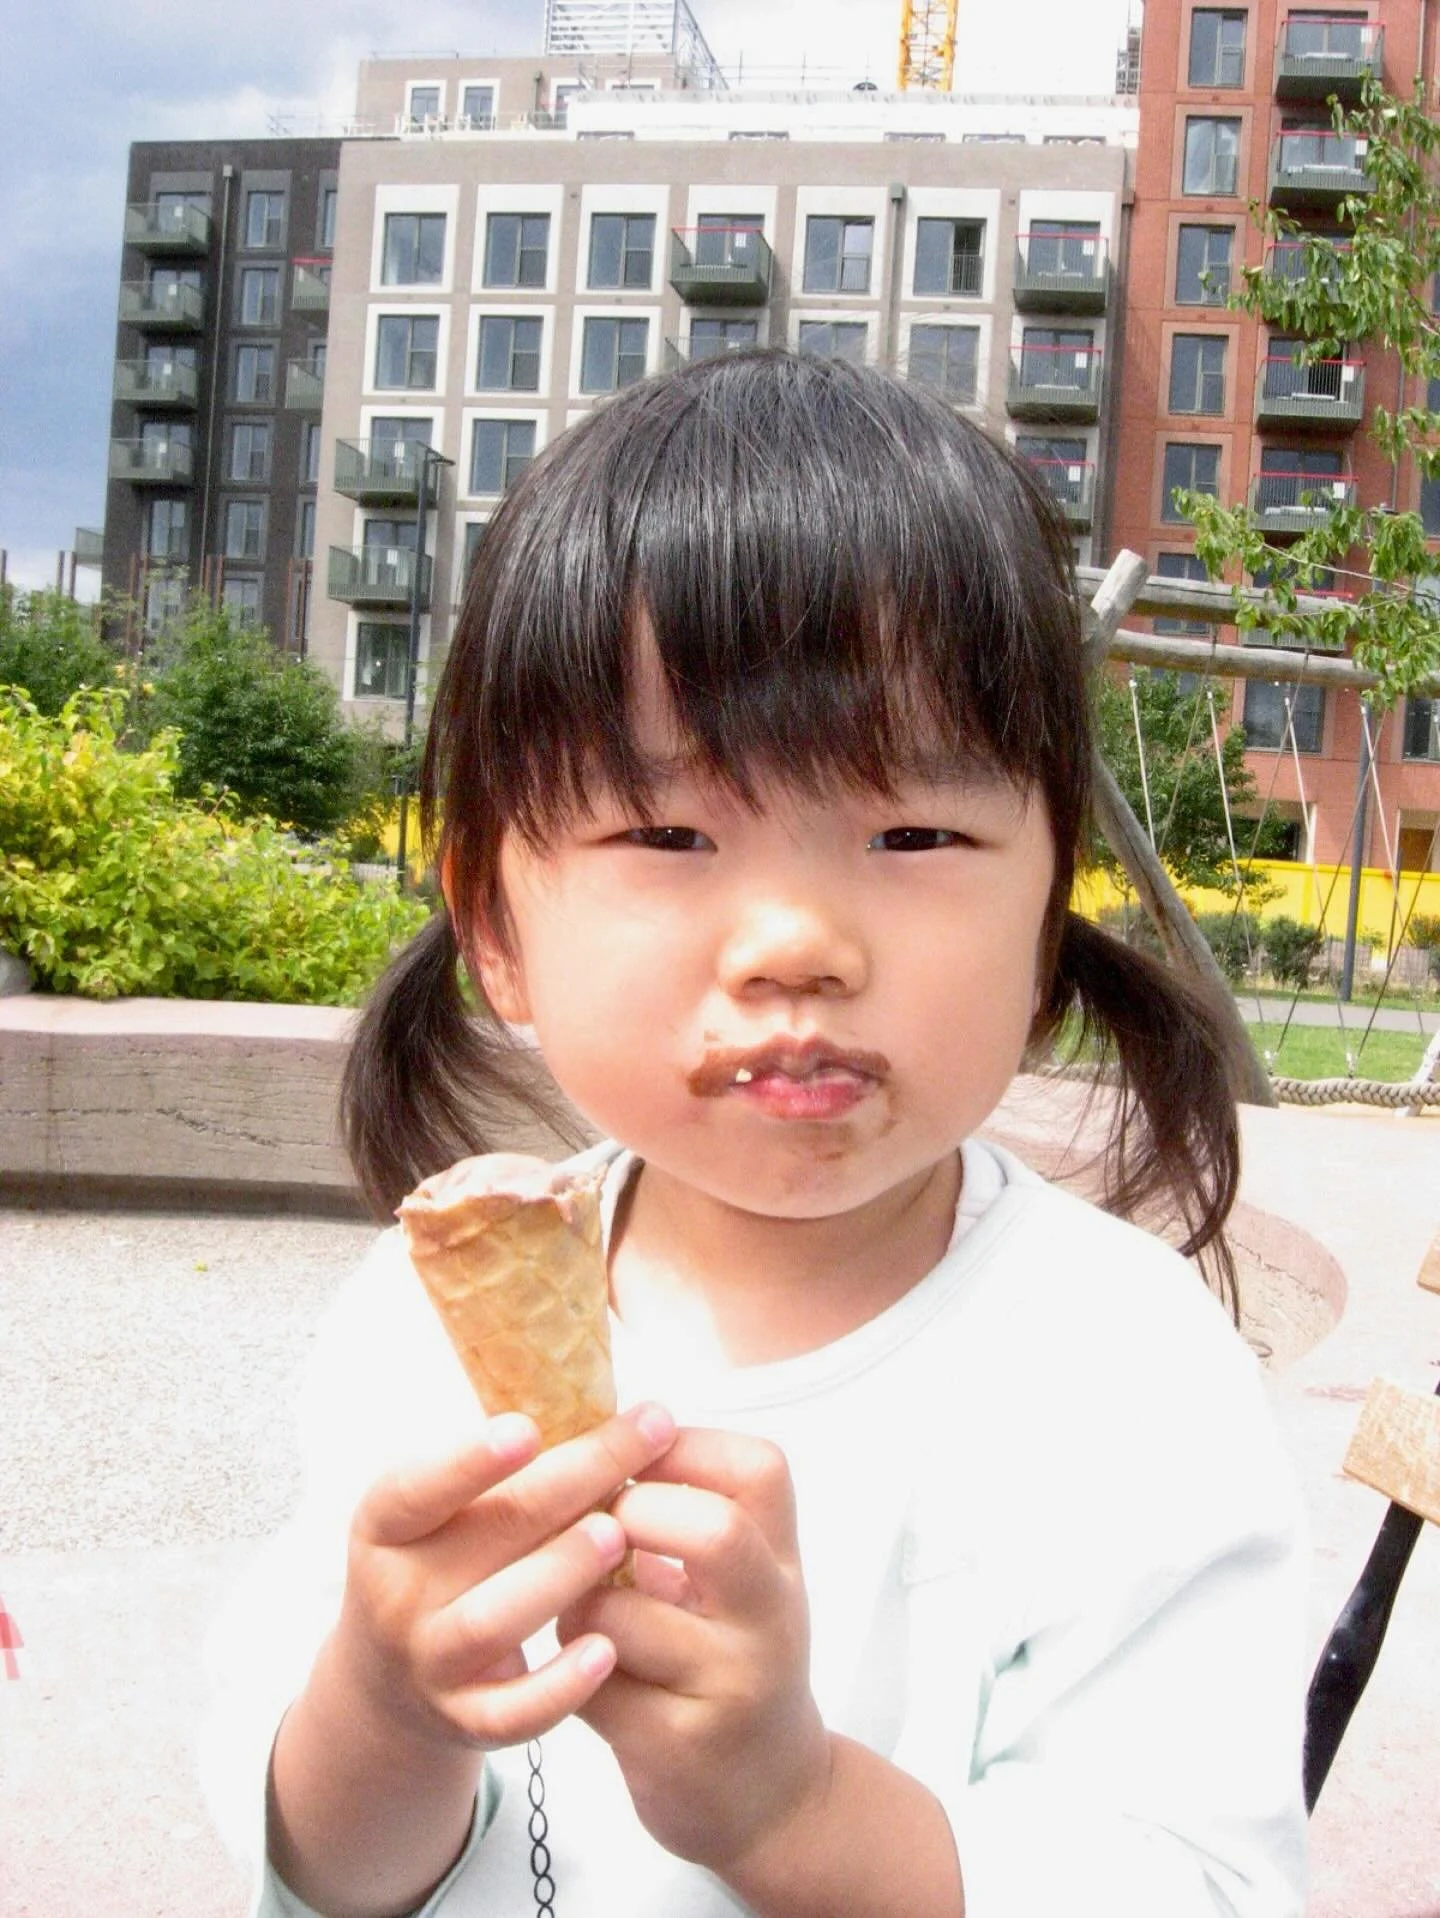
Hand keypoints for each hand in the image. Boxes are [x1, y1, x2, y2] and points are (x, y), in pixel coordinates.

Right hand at [331, 1401, 678, 1757]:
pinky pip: (511, 1713)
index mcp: (386, 1525)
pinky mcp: (465, 1721)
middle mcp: (396, 1593)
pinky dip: (558, 1687)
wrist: (392, 1683)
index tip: (528, 1428)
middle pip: (483, 1536)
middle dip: (568, 1486)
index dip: (467, 1460)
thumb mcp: (443, 1510)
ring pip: (492, 1621)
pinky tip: (606, 1648)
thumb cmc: (445, 1559)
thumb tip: (598, 1393)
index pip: (414, 1488)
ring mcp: (428, 1662)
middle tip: (639, 1442)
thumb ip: (501, 1467)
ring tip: (617, 1535)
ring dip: (559, 1574)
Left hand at [555, 1428, 831, 1875]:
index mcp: (782, 1560)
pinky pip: (591, 1686)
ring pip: (624, 1615)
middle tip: (599, 1532)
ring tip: (578, 1609)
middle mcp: (772, 1617)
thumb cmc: (728, 1658)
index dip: (682, 1448)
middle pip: (714, 1532)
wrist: (770, 1796)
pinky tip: (575, 1669)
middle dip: (630, 1516)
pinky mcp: (679, 1748)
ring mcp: (732, 1686)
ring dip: (577, 1602)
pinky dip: (564, 1669)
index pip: (759, 1468)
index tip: (636, 1461)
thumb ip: (690, 1510)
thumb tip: (593, 1428)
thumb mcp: (739, 1581)